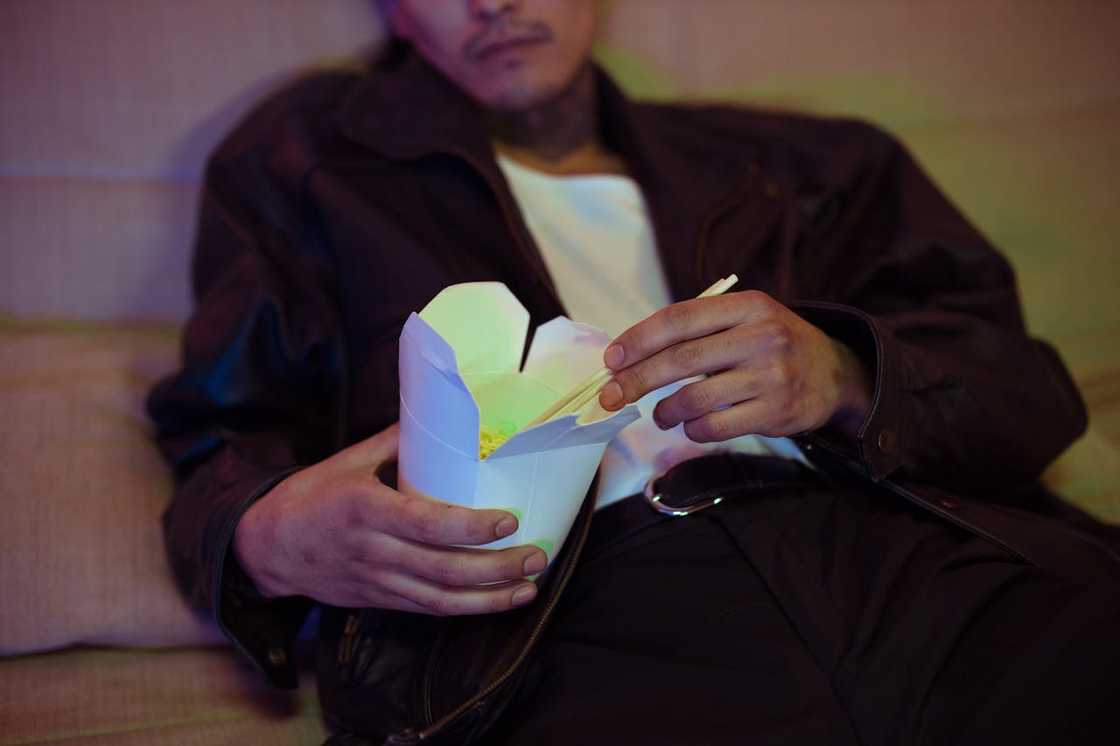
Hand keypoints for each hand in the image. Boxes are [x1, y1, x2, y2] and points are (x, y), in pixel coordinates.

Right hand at [233, 423, 544, 614]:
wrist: (268, 547)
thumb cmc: (312, 496)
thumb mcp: (348, 461)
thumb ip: (395, 442)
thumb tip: (440, 415)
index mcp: (366, 509)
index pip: (427, 524)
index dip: (471, 527)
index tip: (510, 520)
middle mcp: (374, 550)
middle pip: (444, 569)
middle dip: (497, 568)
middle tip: (536, 557)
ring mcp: (377, 581)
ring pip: (441, 599)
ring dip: (490, 598)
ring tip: (528, 588)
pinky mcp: (379, 600)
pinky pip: (428, 610)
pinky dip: (465, 609)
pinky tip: (496, 601)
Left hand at [598, 290, 871, 441]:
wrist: (835, 374)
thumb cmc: (772, 344)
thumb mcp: (746, 319)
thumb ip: (699, 329)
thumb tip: (631, 354)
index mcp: (748, 306)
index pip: (681, 319)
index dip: (640, 339)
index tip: (612, 358)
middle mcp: (761, 337)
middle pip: (681, 360)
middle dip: (637, 380)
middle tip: (610, 395)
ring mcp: (771, 377)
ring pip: (694, 398)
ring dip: (665, 411)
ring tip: (662, 414)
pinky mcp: (775, 412)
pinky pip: (714, 427)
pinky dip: (692, 430)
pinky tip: (692, 426)